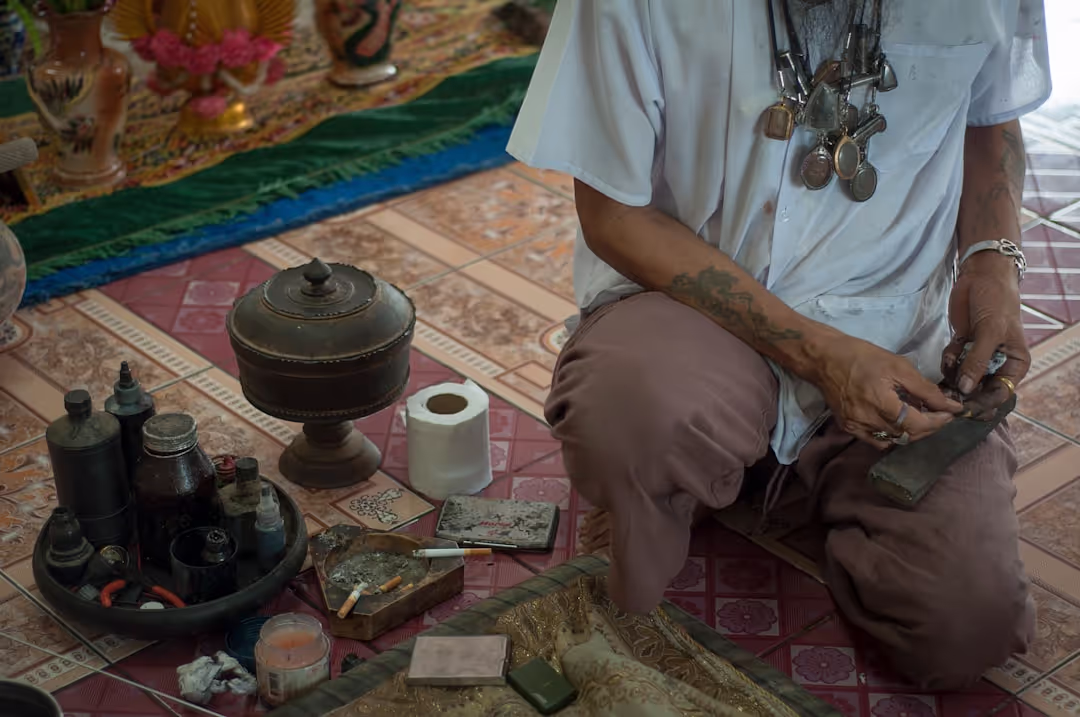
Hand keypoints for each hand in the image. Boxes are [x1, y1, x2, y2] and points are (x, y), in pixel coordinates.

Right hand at [812, 331, 962, 448]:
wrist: (824, 359)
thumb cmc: (862, 356)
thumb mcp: (898, 366)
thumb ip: (925, 389)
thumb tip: (951, 405)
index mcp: (880, 402)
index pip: (918, 424)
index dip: (938, 421)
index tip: (952, 412)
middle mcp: (867, 420)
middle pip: (908, 435)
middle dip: (929, 426)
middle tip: (940, 412)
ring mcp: (856, 427)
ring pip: (894, 441)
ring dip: (912, 431)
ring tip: (919, 414)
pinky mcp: (849, 428)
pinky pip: (877, 441)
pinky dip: (892, 435)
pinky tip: (897, 421)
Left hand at [941, 252, 1028, 419]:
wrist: (981, 276)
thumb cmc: (996, 302)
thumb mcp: (989, 332)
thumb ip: (977, 362)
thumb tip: (966, 389)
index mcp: (1014, 364)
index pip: (1000, 393)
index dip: (983, 402)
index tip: (965, 406)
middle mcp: (997, 363)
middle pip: (979, 389)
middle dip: (963, 392)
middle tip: (947, 394)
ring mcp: (978, 356)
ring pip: (962, 378)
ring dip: (952, 376)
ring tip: (949, 366)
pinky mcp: (962, 346)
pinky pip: (951, 363)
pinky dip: (948, 361)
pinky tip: (950, 350)